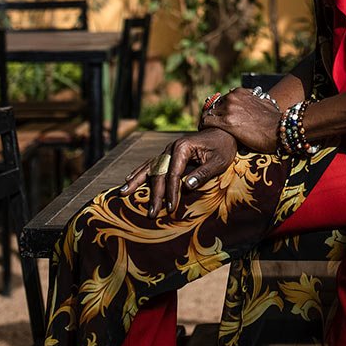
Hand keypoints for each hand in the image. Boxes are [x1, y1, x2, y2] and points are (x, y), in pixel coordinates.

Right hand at [119, 129, 237, 217]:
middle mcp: (171, 148)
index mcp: (183, 148)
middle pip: (158, 173)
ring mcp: (168, 150)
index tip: (170, 208)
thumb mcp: (218, 161)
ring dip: (136, 181)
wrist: (222, 132)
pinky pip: (151, 163)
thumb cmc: (223, 148)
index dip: (171, 192)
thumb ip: (203, 173)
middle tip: (151, 213)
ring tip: (122, 193)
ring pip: (149, 167)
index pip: (173, 174)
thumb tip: (187, 186)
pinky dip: (140, 172)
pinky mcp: (168, 154)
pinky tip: (129, 179)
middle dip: (154, 194)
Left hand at [199, 88, 279, 153]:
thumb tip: (257, 98)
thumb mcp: (265, 102)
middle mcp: (232, 97)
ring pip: (208, 113)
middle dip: (213, 115)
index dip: (220, 110)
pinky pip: (206, 122)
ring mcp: (228, 109)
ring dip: (207, 122)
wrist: (278, 130)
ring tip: (207, 130)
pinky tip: (205, 132)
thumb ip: (255, 99)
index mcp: (240, 92)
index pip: (223, 100)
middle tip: (211, 126)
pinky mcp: (226, 122)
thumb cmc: (274, 119)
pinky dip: (204, 127)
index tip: (219, 118)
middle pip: (214, 106)